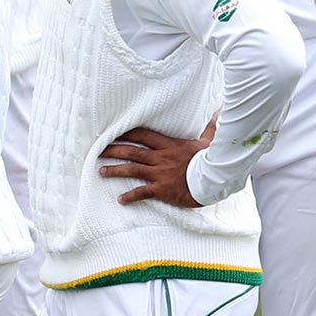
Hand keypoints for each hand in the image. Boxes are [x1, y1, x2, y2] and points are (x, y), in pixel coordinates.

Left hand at [99, 119, 213, 207]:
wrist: (215, 180)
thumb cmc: (212, 161)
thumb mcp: (209, 143)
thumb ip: (209, 129)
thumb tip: (218, 115)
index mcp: (169, 145)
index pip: (143, 135)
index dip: (126, 132)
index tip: (112, 131)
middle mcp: (161, 157)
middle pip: (132, 151)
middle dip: (113, 150)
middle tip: (97, 150)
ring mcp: (160, 173)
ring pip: (133, 169)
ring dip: (116, 170)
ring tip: (101, 172)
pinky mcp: (162, 189)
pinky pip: (143, 192)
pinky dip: (130, 196)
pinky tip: (120, 200)